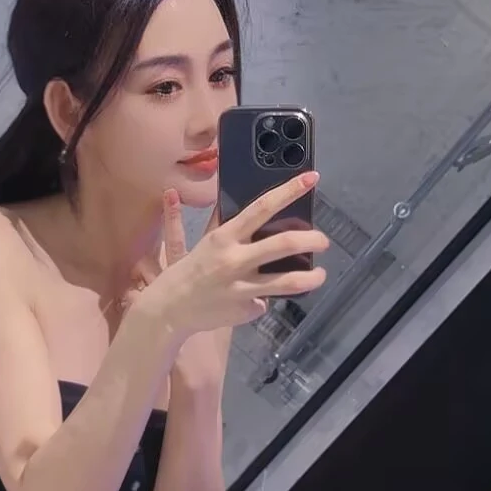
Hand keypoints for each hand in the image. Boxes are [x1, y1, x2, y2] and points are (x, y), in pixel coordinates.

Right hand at [136, 177, 328, 343]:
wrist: (167, 311)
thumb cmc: (184, 273)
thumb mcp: (201, 243)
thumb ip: (220, 223)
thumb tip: (232, 201)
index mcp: (224, 237)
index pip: (262, 208)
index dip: (289, 191)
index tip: (311, 179)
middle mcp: (235, 260)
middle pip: (284, 243)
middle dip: (312, 239)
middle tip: (323, 241)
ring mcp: (242, 287)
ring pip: (289, 282)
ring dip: (311, 277)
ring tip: (320, 274)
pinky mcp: (245, 309)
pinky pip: (265, 302)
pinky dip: (265, 300)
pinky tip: (259, 299)